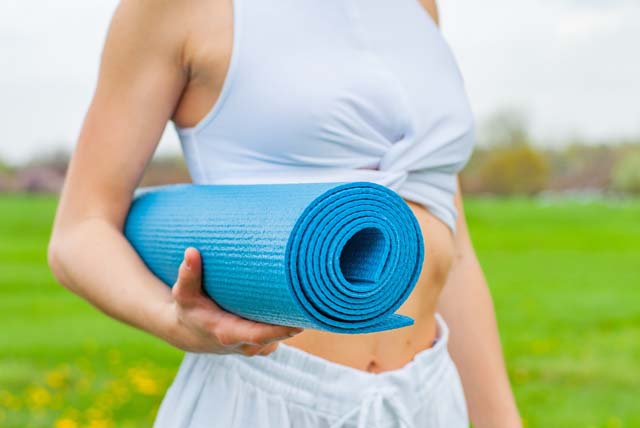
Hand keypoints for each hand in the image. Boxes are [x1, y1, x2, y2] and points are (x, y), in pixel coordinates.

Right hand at [164, 247, 302, 354]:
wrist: (191, 333)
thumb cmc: (191, 310)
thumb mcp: (184, 294)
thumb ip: (188, 275)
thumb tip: (191, 251)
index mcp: (228, 334)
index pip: (259, 336)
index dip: (280, 330)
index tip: (300, 321)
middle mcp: (247, 345)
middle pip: (279, 335)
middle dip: (296, 318)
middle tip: (313, 295)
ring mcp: (258, 347)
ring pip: (284, 334)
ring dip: (296, 318)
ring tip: (310, 293)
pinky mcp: (265, 344)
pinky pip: (283, 334)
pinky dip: (290, 320)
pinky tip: (300, 302)